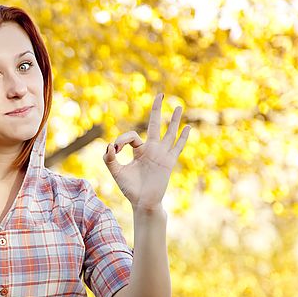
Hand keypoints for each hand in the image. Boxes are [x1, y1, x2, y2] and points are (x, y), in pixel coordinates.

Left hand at [103, 93, 190, 209]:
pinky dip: (183, 138)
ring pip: (169, 133)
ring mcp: (162, 154)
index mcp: (138, 150)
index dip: (122, 140)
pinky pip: (177, 148)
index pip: (132, 137)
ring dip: (174, 120)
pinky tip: (188, 128)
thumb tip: (109, 145)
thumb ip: (109, 159)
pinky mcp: (169, 162)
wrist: (143, 202)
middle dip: (157, 110)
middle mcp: (151, 149)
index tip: (115, 149)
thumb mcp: (116, 172)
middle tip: (160, 94)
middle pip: (155, 125)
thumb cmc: (130, 188)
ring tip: (179, 106)